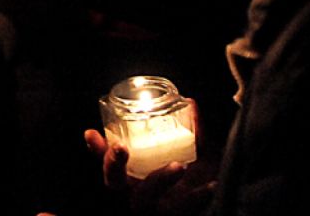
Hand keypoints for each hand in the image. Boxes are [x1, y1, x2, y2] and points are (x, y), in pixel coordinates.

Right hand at [84, 126, 215, 215]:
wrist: (217, 205)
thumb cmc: (201, 183)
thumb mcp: (194, 157)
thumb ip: (192, 134)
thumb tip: (191, 103)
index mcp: (136, 179)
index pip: (108, 162)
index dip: (97, 149)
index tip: (92, 133)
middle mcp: (140, 195)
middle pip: (114, 182)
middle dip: (112, 163)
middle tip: (121, 147)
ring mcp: (157, 208)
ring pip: (144, 198)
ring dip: (159, 179)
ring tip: (178, 165)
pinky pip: (186, 207)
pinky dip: (199, 195)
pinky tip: (210, 185)